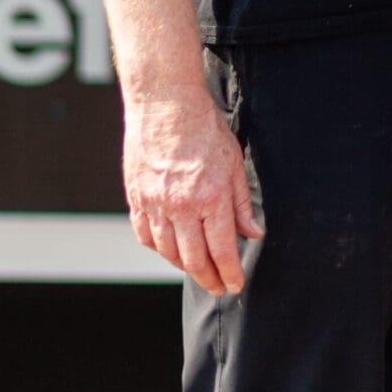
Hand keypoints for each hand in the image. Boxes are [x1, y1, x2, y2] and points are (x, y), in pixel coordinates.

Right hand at [123, 91, 264, 295]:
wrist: (165, 104)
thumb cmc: (203, 127)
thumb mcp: (234, 163)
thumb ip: (242, 203)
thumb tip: (253, 232)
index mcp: (211, 197)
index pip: (222, 250)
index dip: (230, 273)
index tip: (235, 284)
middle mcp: (182, 206)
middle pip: (194, 260)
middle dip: (209, 279)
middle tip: (218, 287)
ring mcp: (155, 204)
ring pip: (168, 252)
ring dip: (184, 267)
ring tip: (197, 269)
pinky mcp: (137, 198)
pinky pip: (145, 235)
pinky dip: (159, 248)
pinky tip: (170, 249)